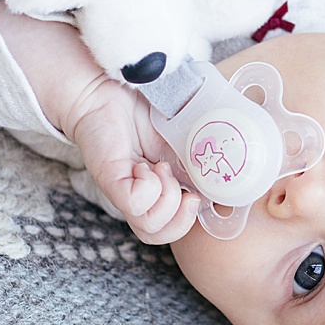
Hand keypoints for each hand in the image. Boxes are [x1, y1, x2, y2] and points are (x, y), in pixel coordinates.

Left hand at [69, 71, 200, 247]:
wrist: (106, 89)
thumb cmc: (143, 109)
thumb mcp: (182, 138)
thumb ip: (197, 159)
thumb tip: (218, 180)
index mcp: (155, 191)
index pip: (171, 227)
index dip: (188, 219)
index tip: (196, 192)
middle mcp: (137, 196)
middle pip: (157, 235)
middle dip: (180, 220)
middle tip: (183, 191)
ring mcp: (122, 191)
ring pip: (148, 227)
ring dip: (166, 199)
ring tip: (160, 170)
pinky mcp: (110, 181)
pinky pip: (135, 204)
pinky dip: (148, 187)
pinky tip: (143, 165)